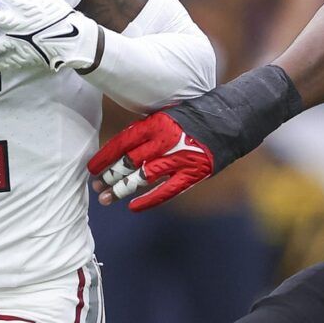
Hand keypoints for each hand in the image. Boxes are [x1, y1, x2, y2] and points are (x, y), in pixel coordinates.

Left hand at [88, 111, 214, 210]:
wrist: (231, 120)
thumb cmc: (196, 116)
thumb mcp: (167, 115)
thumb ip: (147, 130)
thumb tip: (123, 146)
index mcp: (156, 124)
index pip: (123, 142)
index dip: (105, 157)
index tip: (92, 168)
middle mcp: (165, 141)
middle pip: (129, 162)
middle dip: (110, 176)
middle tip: (97, 186)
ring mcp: (179, 159)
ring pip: (143, 178)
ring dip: (123, 189)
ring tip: (107, 199)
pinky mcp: (193, 173)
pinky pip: (167, 190)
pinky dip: (149, 200)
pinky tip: (134, 207)